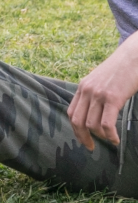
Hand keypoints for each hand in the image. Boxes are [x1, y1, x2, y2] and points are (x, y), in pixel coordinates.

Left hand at [67, 34, 137, 150]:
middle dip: (83, 137)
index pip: (71, 113)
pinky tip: (116, 139)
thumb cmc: (121, 69)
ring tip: (111, 140)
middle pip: (77, 121)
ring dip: (101, 137)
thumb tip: (94, 110)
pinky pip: (106, 123)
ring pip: (91, 124)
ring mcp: (98, 94)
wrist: (134, 55)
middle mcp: (87, 91)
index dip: (76, 129)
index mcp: (82, 87)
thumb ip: (94, 93)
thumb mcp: (101, 80)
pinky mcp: (112, 97)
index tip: (83, 139)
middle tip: (91, 147)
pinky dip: (110, 135)